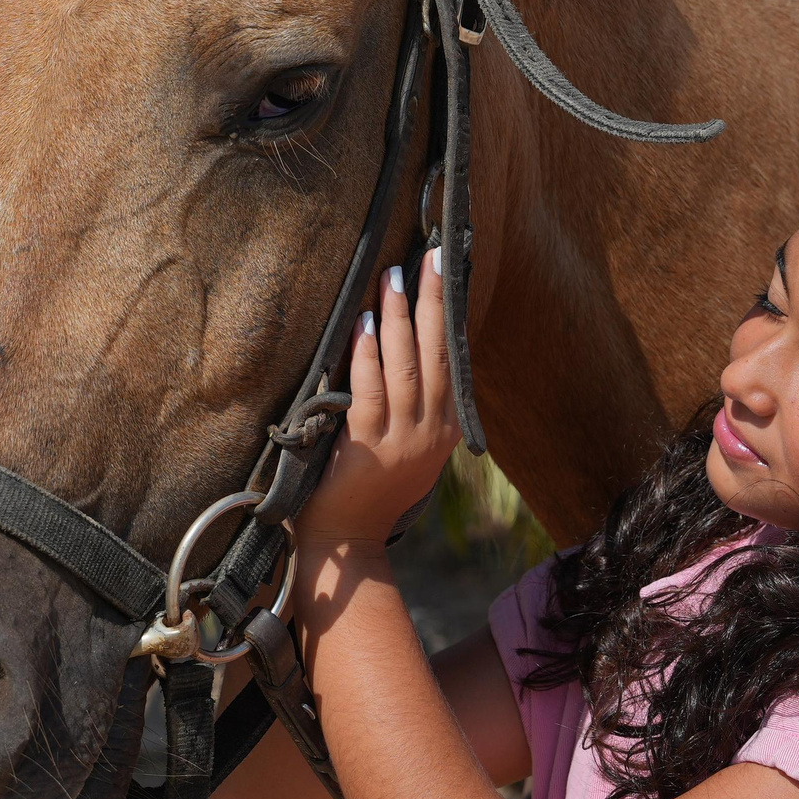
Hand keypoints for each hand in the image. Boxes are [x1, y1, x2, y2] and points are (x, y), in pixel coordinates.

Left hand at [296, 249, 462, 544]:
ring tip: (392, 277)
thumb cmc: (367, 490)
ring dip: (398, 318)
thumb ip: (410, 405)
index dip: (448, 311)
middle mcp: (432, 432)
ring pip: (406, 367)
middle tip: (431, 254)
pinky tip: (361, 324)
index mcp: (445, 429)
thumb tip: (403, 343)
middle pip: (438, 353)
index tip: (445, 268)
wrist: (346, 545)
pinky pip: (369, 392)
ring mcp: (403, 441)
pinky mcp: (368, 449)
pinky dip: (366, 355)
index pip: (452, 357)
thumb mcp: (405, 447)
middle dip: (434, 300)